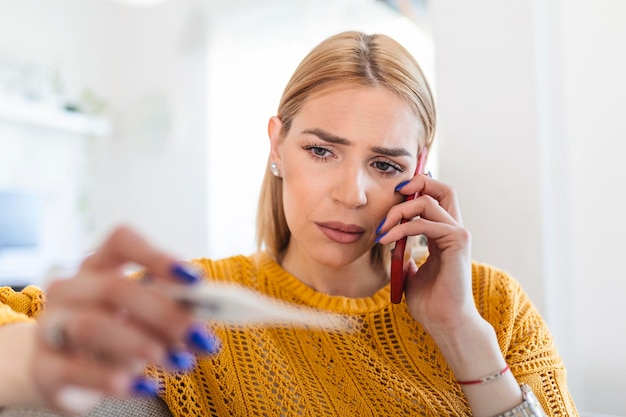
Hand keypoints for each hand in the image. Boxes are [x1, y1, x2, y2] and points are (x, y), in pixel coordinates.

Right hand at [30, 226, 218, 413]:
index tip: (195, 279)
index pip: (121, 242)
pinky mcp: (43, 368)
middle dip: (165, 314)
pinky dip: (114, 380)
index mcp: (97, 266)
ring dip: (142, 344)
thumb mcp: (143, 317)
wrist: (56, 370)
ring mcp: (51, 326)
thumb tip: (213, 310)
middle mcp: (69, 288)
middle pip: (115, 288)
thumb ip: (173, 308)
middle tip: (199, 337)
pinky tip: (146, 387)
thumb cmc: (112, 333)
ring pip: (92, 325)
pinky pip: (73, 371)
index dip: (157, 256)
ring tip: (178, 363)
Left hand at [376, 175, 477, 333]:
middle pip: (443, 188)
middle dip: (416, 183)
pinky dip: (401, 229)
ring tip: (382, 228)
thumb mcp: (411, 273)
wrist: (444, 323)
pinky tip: (386, 240)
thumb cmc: (430, 303)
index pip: (436, 197)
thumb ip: (405, 255)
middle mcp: (455, 230)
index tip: (393, 197)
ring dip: (399, 211)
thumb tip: (391, 244)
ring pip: (429, 202)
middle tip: (392, 195)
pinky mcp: (458, 243)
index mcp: (445, 235)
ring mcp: (458, 235)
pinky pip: (425, 224)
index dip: (417, 189)